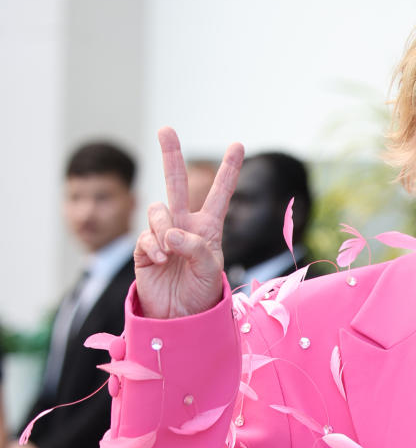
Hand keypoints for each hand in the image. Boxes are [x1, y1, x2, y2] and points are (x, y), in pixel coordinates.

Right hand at [134, 128, 243, 319]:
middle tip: (166, 129)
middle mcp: (184, 225)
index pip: (219, 194)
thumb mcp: (210, 270)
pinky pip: (145, 235)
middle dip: (171, 156)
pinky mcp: (144, 248)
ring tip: (170, 252)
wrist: (179, 318)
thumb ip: (196, 247)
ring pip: (158, 209)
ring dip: (164, 226)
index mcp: (208, 228)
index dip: (228, 170)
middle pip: (177, 183)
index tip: (238, 144)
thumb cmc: (201, 294)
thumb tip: (170, 233)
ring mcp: (162, 234)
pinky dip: (153, 246)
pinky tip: (160, 260)